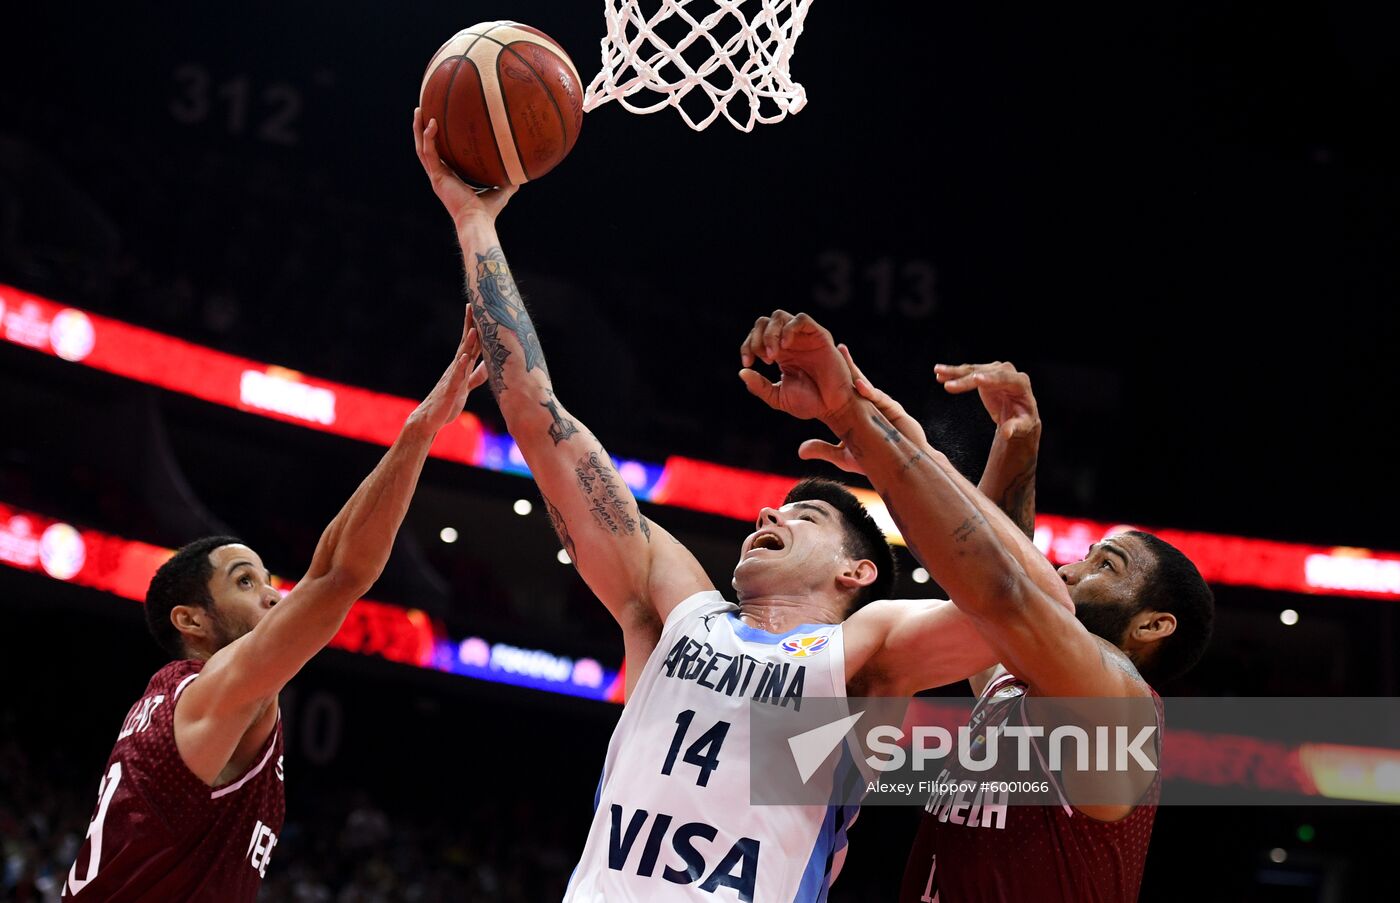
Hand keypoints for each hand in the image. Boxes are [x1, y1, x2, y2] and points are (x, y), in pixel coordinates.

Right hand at [411, 305, 488, 432]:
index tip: (480, 309)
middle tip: (473, 307)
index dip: (475, 327)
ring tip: (474, 329)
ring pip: (461, 357)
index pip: (471, 343)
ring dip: (468, 344)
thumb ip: (476, 375)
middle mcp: (456, 368)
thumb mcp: (466, 386)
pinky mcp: (450, 390)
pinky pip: (456, 377)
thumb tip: (488, 365)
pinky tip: (464, 357)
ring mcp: (452, 378)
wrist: (430, 419)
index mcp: (462, 366)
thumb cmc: (448, 402)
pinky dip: (460, 367)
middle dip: (469, 326)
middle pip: (465, 344)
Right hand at [414, 107, 517, 230]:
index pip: (439, 156)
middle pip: (425, 148)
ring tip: (420, 110)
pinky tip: (431, 123)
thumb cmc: (488, 211)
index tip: (436, 124)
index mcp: (450, 178)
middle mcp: (440, 176)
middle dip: (421, 130)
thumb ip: (507, 182)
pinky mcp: (437, 177)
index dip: (435, 141)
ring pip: (422, 148)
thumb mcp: (501, 191)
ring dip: (418, 129)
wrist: (478, 221)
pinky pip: (429, 153)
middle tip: (422, 110)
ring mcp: (436, 177)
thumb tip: (522, 175)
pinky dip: (429, 137)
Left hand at [738, 311, 856, 421]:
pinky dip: (789, 329)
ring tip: (772, 355)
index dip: (747, 346)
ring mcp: (804, 337)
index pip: (756, 336)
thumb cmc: (810, 403)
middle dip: (757, 337)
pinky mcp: (819, 336)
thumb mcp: (778, 397)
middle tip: (763, 358)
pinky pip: (801, 320)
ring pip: (780, 317)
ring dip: (770, 333)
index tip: (748, 363)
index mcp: (780, 353)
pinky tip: (785, 347)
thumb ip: (760, 386)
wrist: (834, 407)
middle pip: (765, 322)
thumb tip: (742, 372)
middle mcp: (790, 342)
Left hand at [797, 345, 926, 473]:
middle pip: (855, 380)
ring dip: (854, 370)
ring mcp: (881, 406)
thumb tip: (799, 451)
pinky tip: (858, 386)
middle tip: (835, 347)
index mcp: (857, 411)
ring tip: (842, 354)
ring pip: (866, 385)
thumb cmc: (876, 461)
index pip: (843, 391)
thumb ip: (824, 450)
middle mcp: (869, 405)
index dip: (832, 378)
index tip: (819, 363)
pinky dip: (869, 392)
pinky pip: (880, 399)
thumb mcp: (844, 456)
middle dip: (845, 363)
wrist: (903, 467)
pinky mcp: (894, 411)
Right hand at [935, 362, 1040, 441]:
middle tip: (949, 385)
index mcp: (1020, 383)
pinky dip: (954, 373)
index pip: (1004, 378)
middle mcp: (1008, 372)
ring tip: (939, 373)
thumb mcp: (1022, 427)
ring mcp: (995, 370)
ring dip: (955, 372)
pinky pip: (967, 372)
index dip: (990, 379)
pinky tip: (940, 373)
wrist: (1019, 413)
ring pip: (973, 369)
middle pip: (985, 373)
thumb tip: (1006, 432)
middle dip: (966, 379)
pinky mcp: (984, 372)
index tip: (977, 379)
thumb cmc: (1022, 420)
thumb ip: (1014, 428)